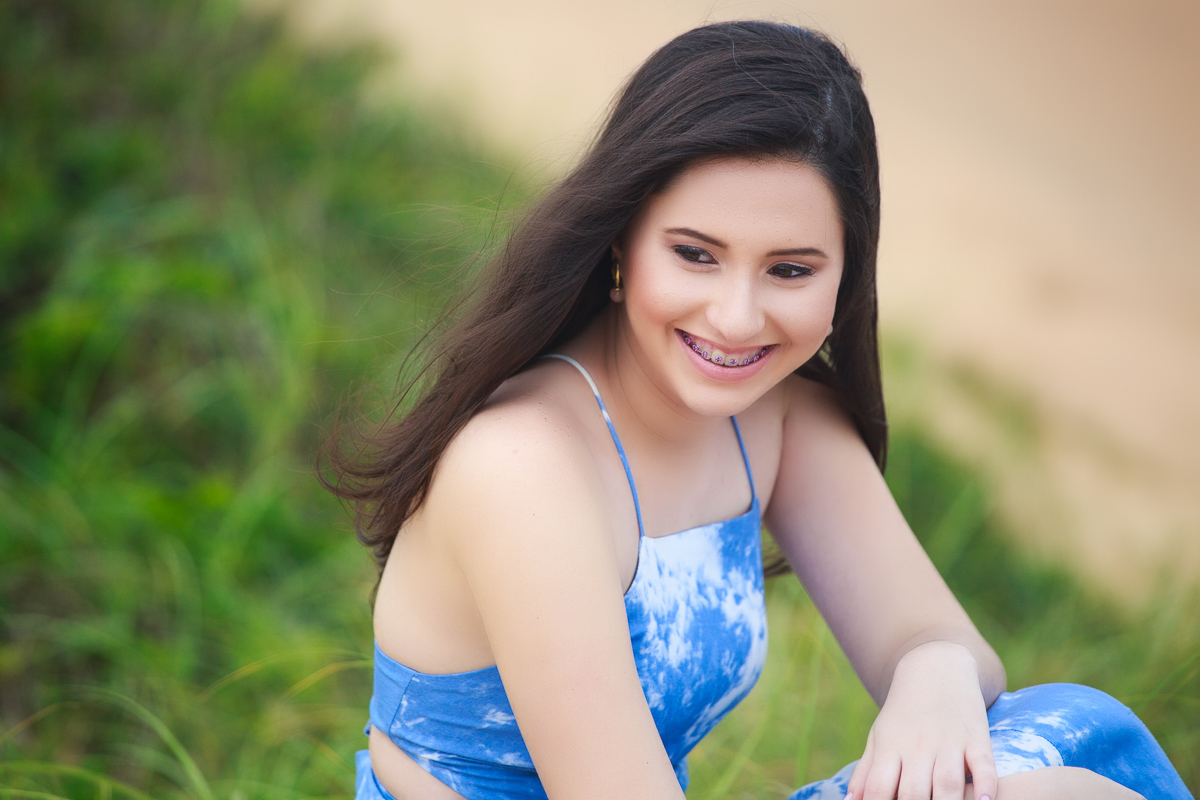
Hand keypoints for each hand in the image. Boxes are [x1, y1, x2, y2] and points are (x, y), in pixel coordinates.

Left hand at [845, 641, 997, 799]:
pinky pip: (984, 765)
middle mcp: (918, 746)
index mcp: (890, 747)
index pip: (879, 788)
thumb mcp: (879, 736)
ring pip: (948, 783)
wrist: (936, 667)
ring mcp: (949, 741)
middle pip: (914, 792)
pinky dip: (986, 785)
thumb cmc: (903, 712)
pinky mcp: (977, 736)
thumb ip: (866, 771)